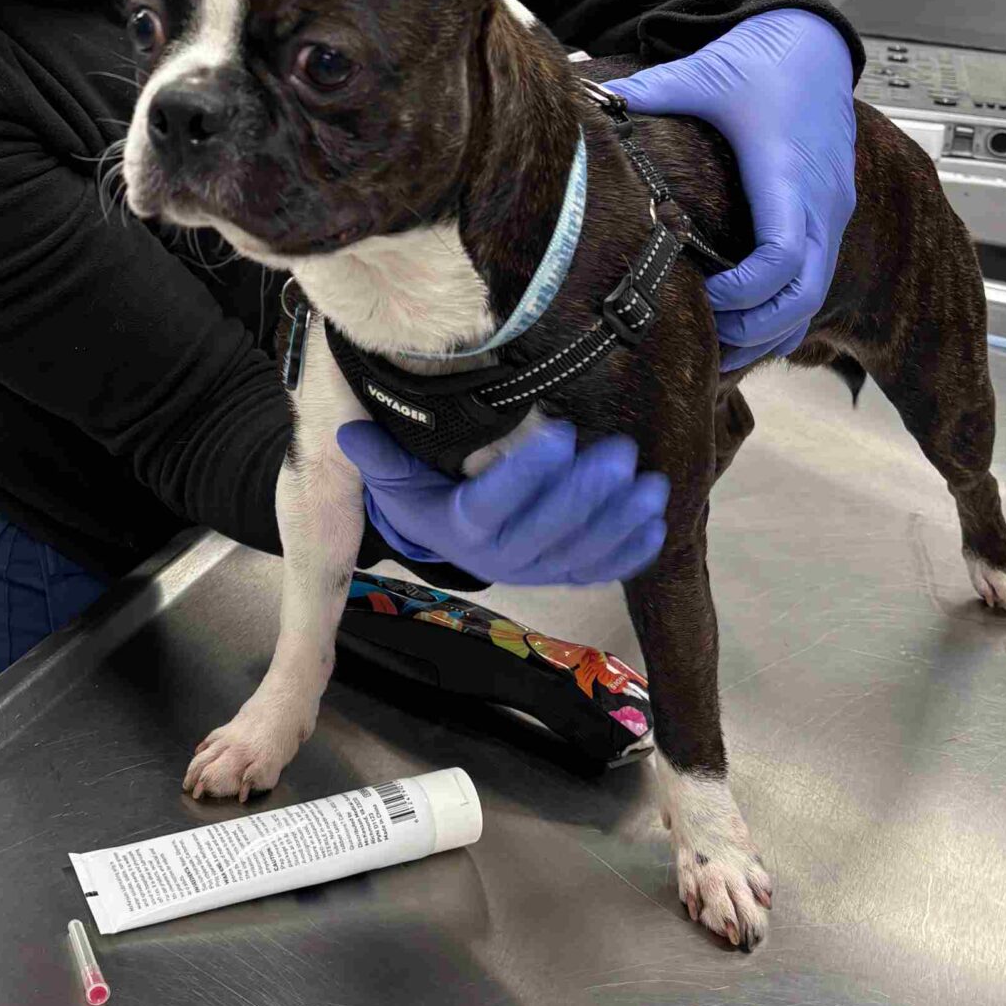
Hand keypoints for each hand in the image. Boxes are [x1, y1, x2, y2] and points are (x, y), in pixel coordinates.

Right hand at [337, 417, 668, 587]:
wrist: (446, 540)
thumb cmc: (428, 497)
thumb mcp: (397, 479)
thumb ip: (379, 457)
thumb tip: (350, 431)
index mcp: (462, 528)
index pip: (495, 503)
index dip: (528, 474)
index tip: (560, 436)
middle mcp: (501, 558)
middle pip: (548, 529)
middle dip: (587, 493)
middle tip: (620, 453)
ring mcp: (537, 570)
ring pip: (580, 551)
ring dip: (619, 521)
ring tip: (650, 485)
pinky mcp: (562, 574)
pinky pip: (599, 570)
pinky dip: (629, 553)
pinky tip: (655, 525)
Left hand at [606, 8, 857, 371]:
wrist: (814, 43)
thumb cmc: (765, 60)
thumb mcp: (706, 73)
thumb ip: (652, 91)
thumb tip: (592, 98)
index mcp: (788, 174)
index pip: (782, 259)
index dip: (743, 292)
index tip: (702, 294)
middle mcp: (820, 201)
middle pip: (804, 297)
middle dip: (756, 328)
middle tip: (707, 342)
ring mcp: (832, 211)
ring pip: (815, 298)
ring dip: (771, 329)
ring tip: (722, 350)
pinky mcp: (830, 215)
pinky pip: (818, 282)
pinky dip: (786, 310)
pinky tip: (748, 323)